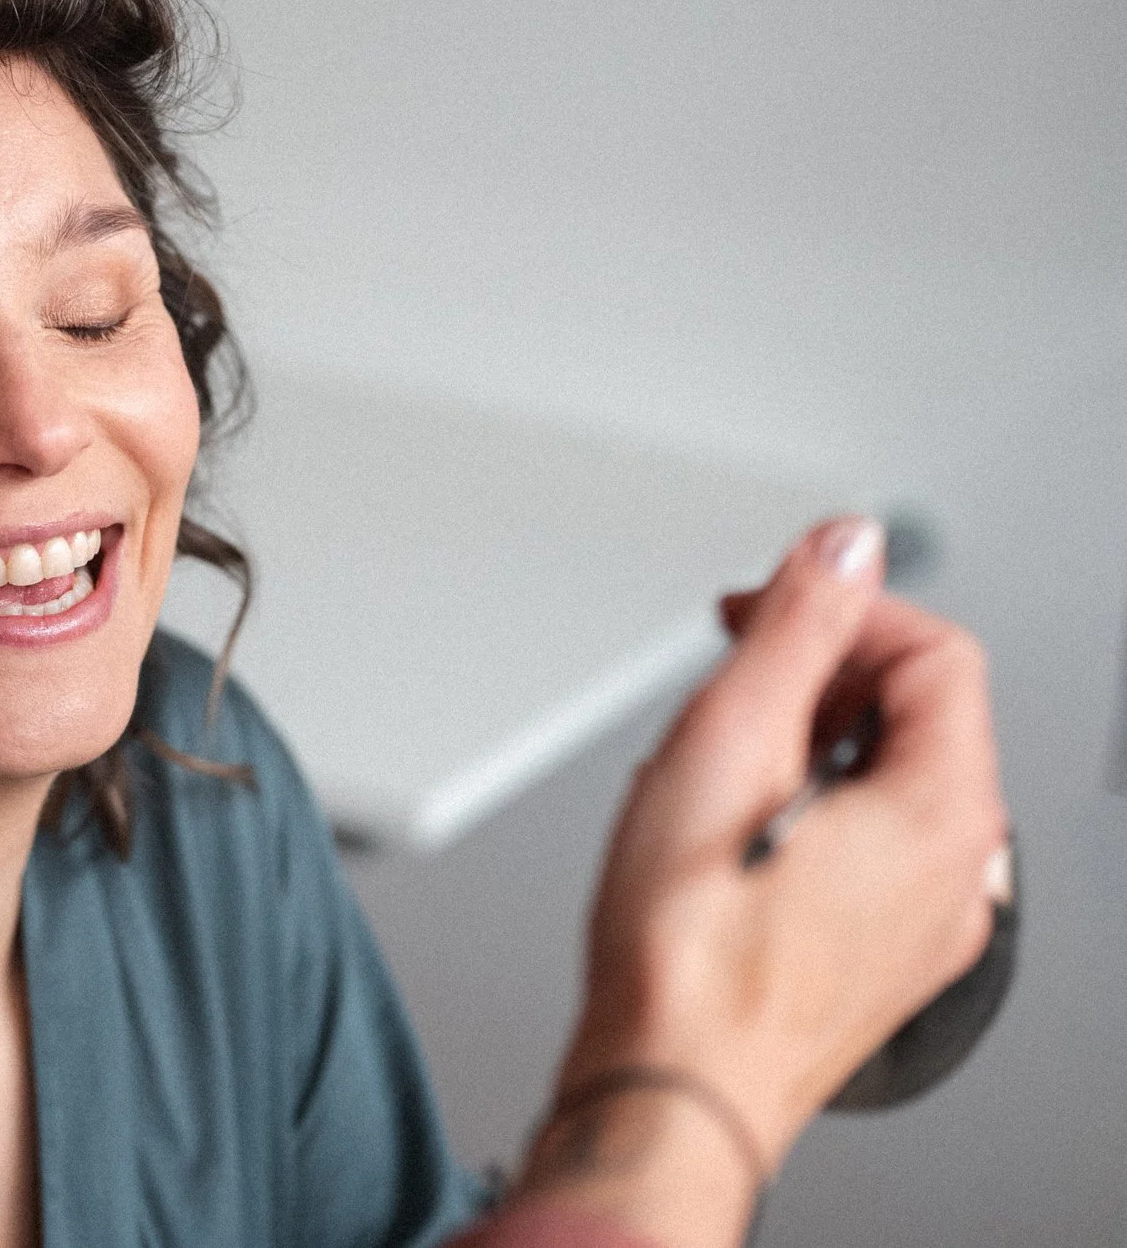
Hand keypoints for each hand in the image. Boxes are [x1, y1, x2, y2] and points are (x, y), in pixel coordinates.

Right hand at [516, 517, 1007, 1247]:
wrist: (668, 1088)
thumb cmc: (688, 948)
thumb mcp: (725, 743)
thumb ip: (795, 628)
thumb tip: (847, 541)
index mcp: (944, 808)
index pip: (935, 651)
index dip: (839, 608)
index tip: (757, 612)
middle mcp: (961, 869)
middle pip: (916, 715)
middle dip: (814, 680)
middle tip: (721, 692)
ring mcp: (929, 923)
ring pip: (887, 783)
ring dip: (802, 749)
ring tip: (707, 777)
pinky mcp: (883, 959)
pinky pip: (868, 851)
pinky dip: (805, 817)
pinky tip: (725, 843)